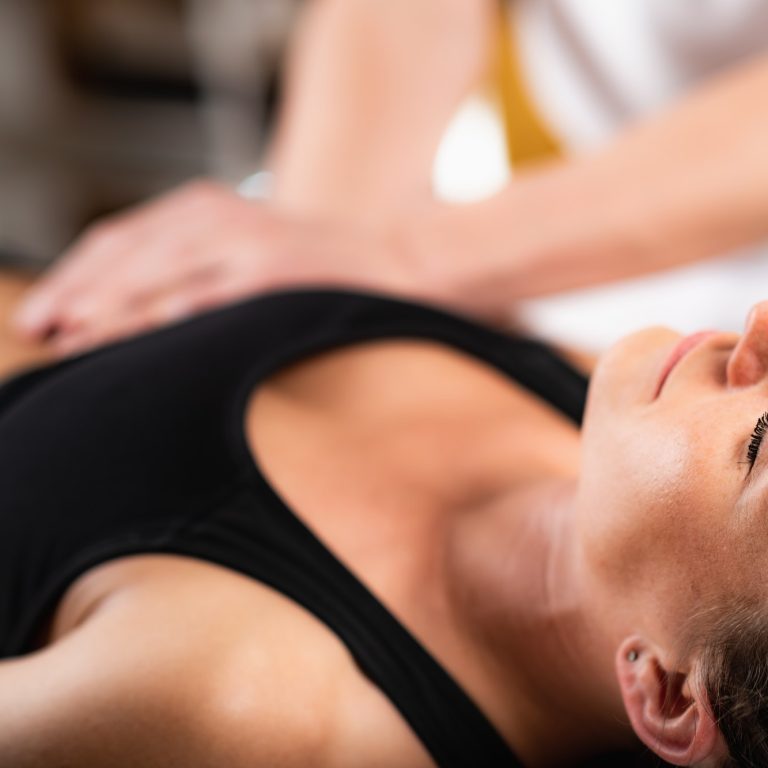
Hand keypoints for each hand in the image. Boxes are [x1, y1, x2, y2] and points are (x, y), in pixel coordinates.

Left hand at [12, 181, 413, 354]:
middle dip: (78, 293)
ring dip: (112, 306)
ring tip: (75, 340)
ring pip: (160, 270)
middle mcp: (217, 215)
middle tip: (42, 331)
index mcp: (202, 209)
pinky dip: (177, 309)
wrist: (390, 262)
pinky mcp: (276, 267)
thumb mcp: (241, 258)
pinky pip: (214, 292)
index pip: (119, 241)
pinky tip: (149, 329)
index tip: (43, 318)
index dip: (73, 278)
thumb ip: (190, 273)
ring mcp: (247, 238)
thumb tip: (135, 319)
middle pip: (126, 252)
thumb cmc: (307, 272)